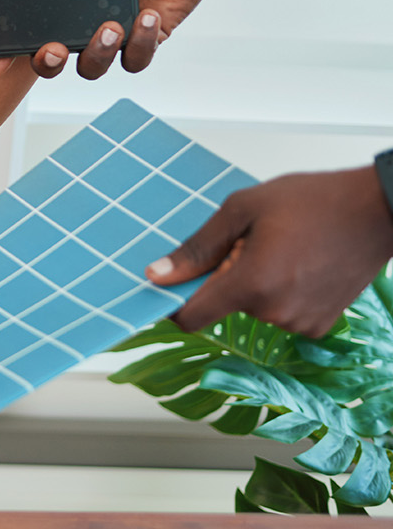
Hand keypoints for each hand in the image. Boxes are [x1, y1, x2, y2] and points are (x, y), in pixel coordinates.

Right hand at [0, 0, 249, 79]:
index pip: (24, 25)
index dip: (4, 50)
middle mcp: (82, 16)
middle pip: (51, 59)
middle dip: (46, 63)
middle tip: (53, 48)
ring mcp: (115, 29)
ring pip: (92, 66)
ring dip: (96, 54)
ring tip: (111, 26)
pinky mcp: (149, 36)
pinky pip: (135, 58)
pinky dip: (139, 44)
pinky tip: (146, 16)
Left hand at [151, 167, 392, 337]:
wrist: (377, 211)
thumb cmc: (316, 202)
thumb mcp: (243, 210)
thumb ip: (197, 248)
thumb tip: (157, 275)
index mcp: (251, 284)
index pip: (191, 317)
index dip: (174, 304)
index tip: (170, 288)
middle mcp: (275, 312)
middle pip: (225, 305)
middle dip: (227, 277)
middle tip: (253, 244)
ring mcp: (300, 323)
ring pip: (254, 309)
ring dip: (256, 285)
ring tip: (284, 250)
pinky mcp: (319, 326)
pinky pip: (281, 314)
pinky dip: (281, 294)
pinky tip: (300, 266)